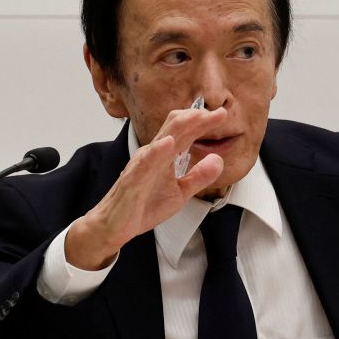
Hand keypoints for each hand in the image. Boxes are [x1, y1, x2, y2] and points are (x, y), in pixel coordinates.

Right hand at [65, 107, 226, 269]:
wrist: (115, 226)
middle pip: (175, 128)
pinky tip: (168, 143)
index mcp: (165, 156)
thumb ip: (199, 176)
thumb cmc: (144, 205)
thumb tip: (219, 160)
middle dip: (196, 117)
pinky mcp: (132, 180)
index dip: (204, 122)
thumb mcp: (181, 192)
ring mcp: (142, 165)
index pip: (186, 132)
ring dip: (181, 127)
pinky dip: (157, 152)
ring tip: (198, 117)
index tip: (222, 114)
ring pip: (161, 139)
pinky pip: (144, 164)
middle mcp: (153, 155)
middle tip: (218, 112)